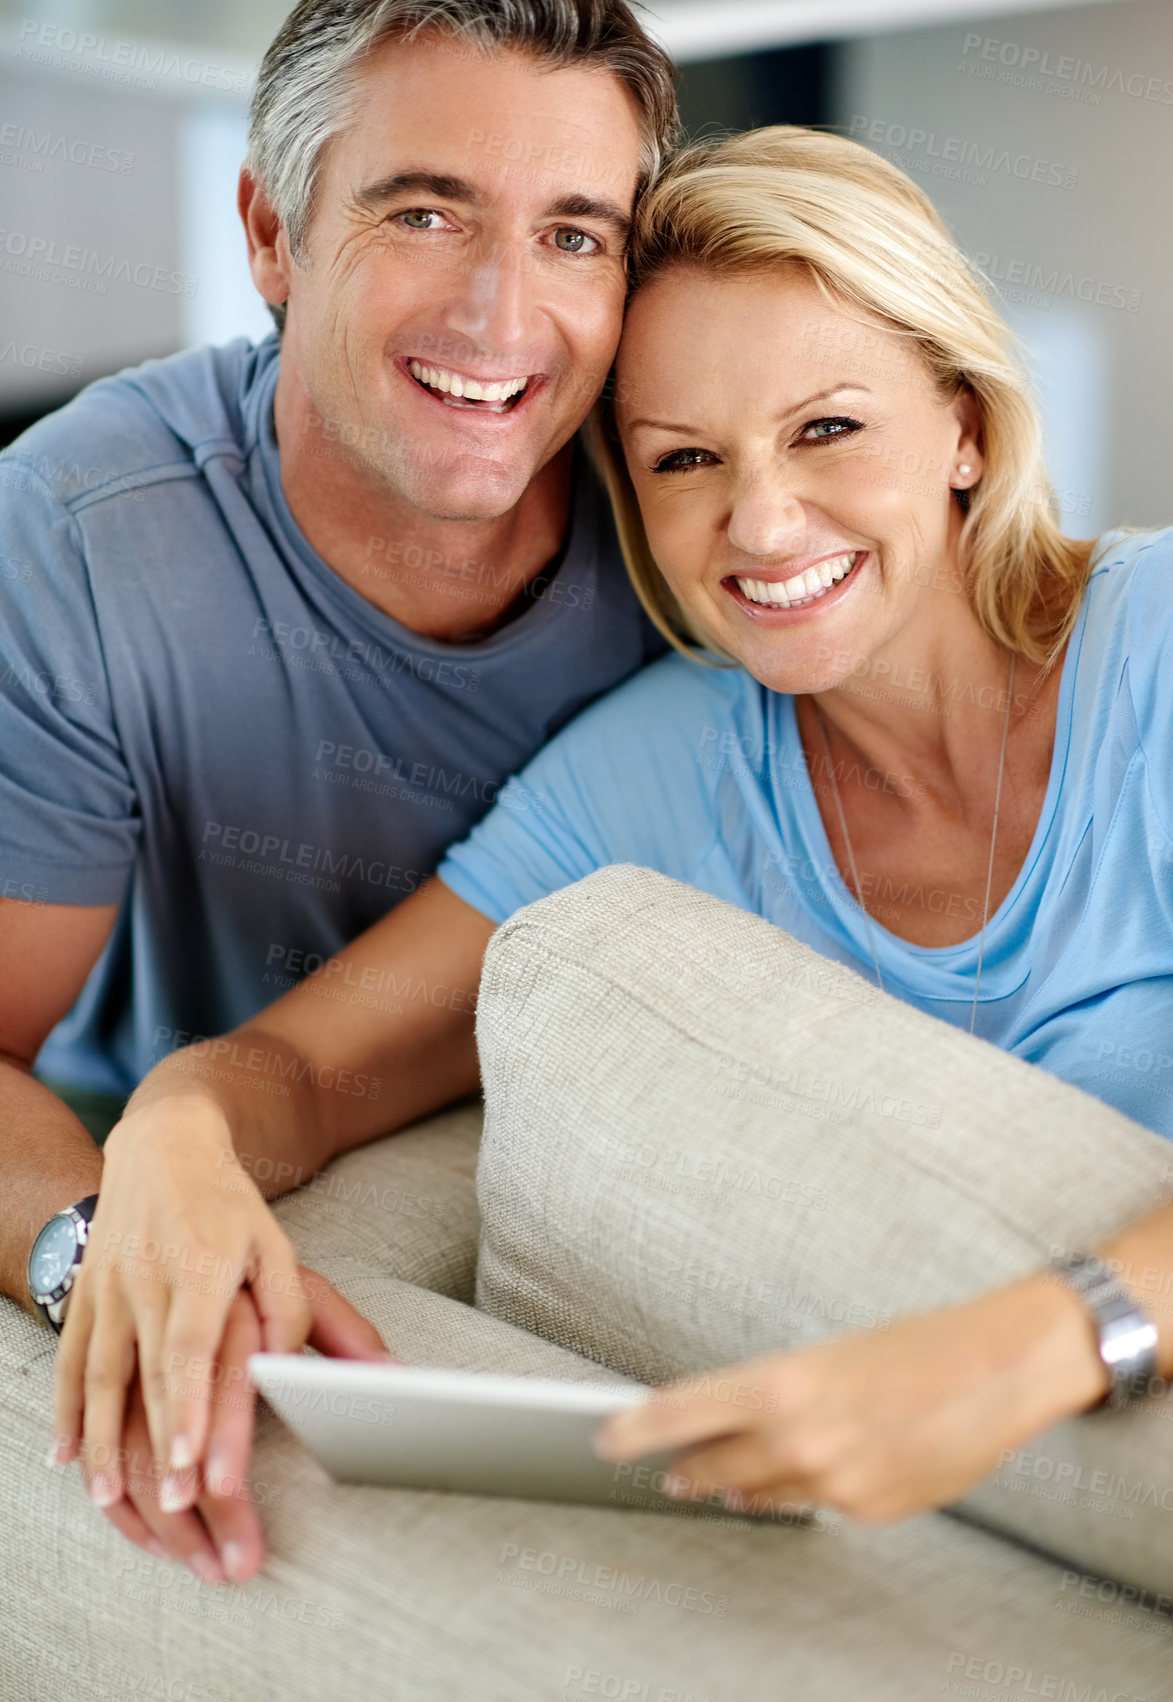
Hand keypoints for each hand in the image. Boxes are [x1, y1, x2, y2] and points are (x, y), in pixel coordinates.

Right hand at [49, 1096, 364, 1512]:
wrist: (161, 1147)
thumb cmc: (228, 1206)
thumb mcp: (276, 1244)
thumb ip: (293, 1306)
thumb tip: (303, 1365)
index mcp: (202, 1267)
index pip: (190, 1347)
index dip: (188, 1406)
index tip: (190, 1460)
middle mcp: (147, 1280)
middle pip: (147, 1376)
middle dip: (157, 1449)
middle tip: (175, 1510)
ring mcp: (108, 1289)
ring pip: (97, 1378)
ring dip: (102, 1444)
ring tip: (110, 1501)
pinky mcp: (84, 1296)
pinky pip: (67, 1362)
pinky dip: (65, 1414)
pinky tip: (65, 1458)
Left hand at [594, 1274, 1109, 1521]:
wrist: (998, 1368)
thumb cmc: (915, 1345)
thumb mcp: (828, 1354)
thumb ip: (772, 1395)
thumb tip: (724, 1425)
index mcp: (782, 1384)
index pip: (681, 1412)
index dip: (634, 1429)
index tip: (605, 1438)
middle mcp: (800, 1438)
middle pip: (714, 1468)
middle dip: (689, 1469)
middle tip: (669, 1469)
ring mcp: (836, 1482)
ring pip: (764, 1493)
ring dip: (741, 1487)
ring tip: (726, 1481)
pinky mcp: (870, 1509)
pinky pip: (817, 1503)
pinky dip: (808, 1488)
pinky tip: (812, 1471)